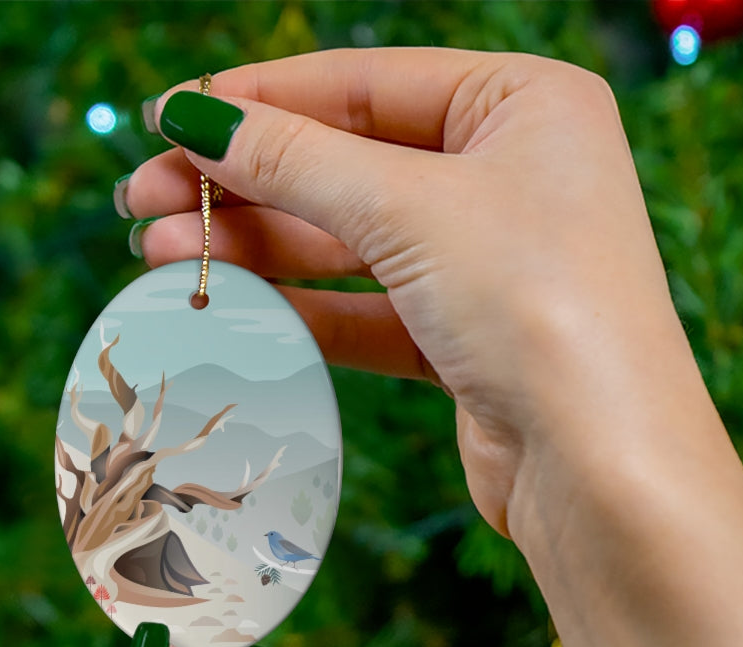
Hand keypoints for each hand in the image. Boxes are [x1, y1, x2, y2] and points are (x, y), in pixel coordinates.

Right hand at [122, 47, 695, 542]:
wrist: (601, 466)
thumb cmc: (537, 306)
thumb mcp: (409, 209)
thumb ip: (296, 161)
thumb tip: (195, 118)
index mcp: (526, 104)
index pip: (366, 83)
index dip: (260, 100)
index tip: (167, 118)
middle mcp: (514, 175)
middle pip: (351, 163)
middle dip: (244, 182)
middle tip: (142, 200)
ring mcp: (493, 262)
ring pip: (353, 241)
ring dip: (259, 247)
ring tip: (160, 255)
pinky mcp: (470, 341)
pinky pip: (371, 309)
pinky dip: (302, 307)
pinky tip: (230, 303)